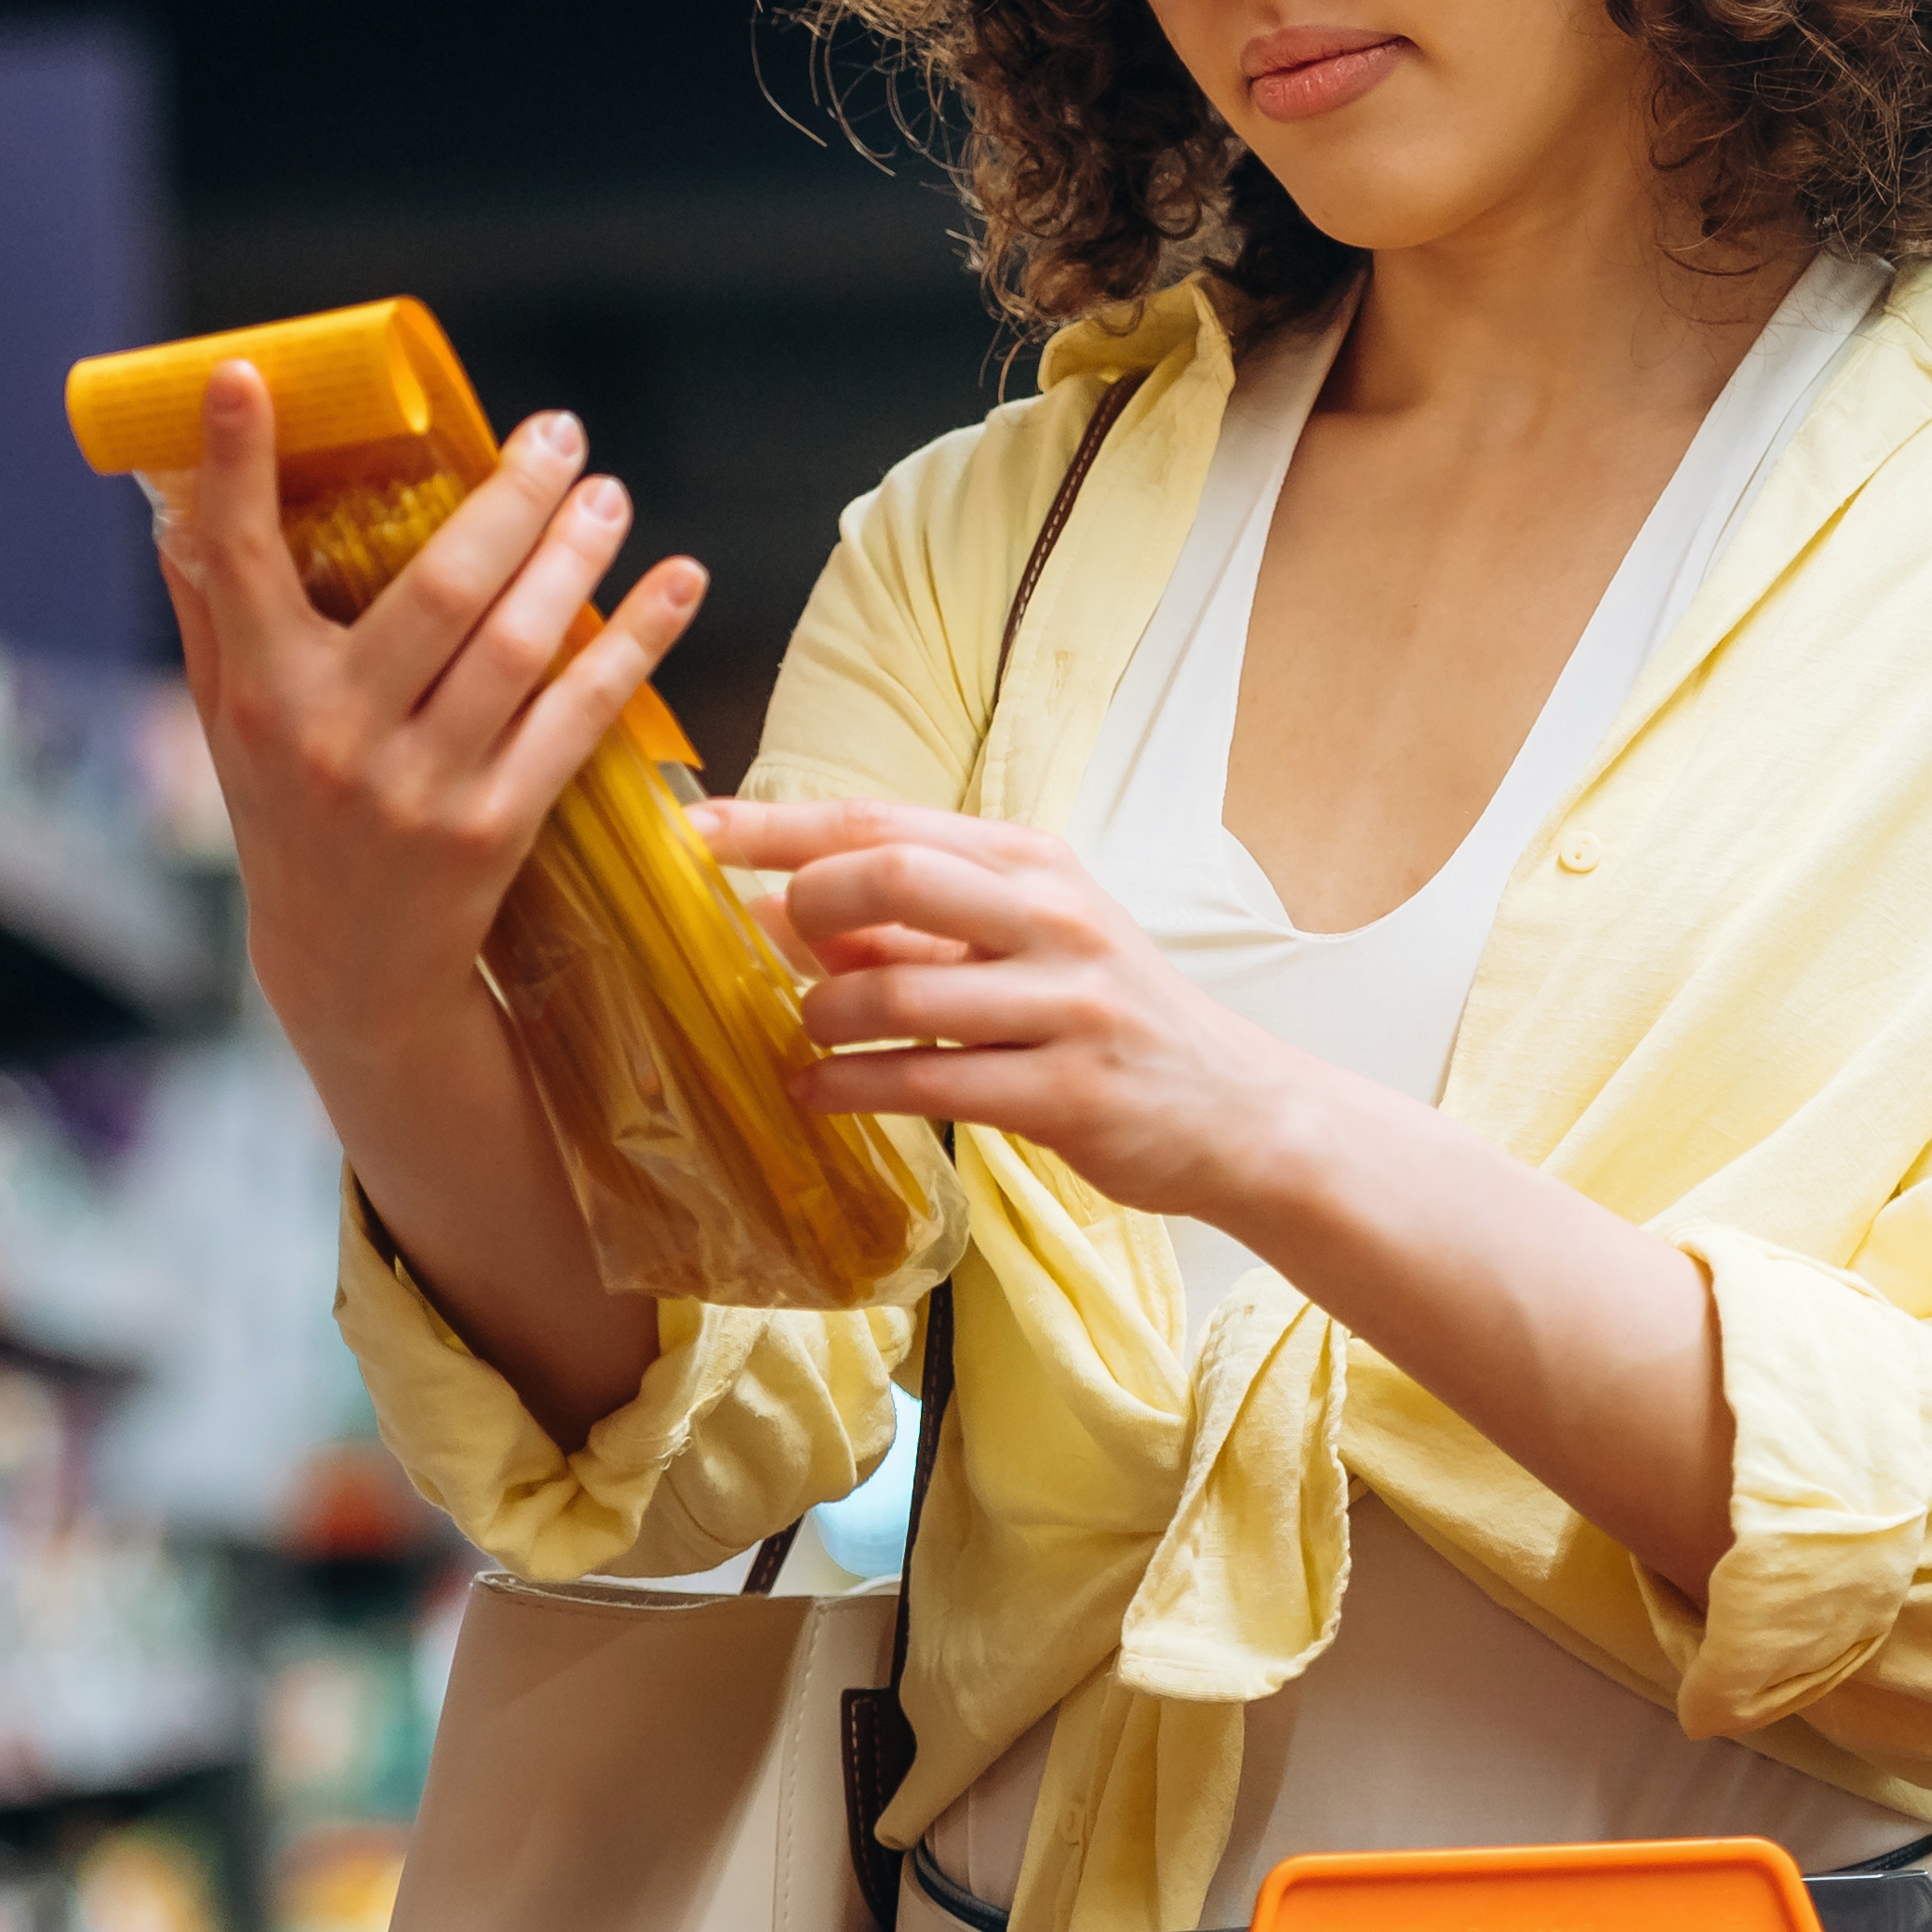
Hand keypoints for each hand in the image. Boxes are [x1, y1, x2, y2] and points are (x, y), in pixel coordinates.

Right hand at [159, 361, 704, 1067]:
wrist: (349, 973)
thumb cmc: (288, 819)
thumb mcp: (229, 724)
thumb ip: (212, 610)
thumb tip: (175, 494)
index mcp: (258, 695)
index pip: (239, 563)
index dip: (237, 470)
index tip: (246, 379)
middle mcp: (333, 737)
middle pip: (435, 591)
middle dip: (507, 500)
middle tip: (557, 429)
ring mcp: (418, 787)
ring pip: (514, 646)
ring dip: (576, 558)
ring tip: (608, 494)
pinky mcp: (493, 830)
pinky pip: (577, 717)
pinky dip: (634, 643)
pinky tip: (678, 585)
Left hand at [689, 798, 1321, 1228]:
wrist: (1236, 1108)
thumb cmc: (1108, 1017)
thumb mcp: (1024, 942)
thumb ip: (913, 925)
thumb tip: (777, 908)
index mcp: (1033, 863)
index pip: (886, 823)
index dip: (780, 825)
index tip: (696, 831)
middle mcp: (1052, 916)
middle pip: (892, 874)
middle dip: (805, 905)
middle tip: (770, 945)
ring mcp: (1064, 1004)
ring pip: (895, 989)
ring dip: (821, 1015)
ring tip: (804, 1035)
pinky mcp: (1065, 1093)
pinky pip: (925, 1082)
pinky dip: (848, 1088)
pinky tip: (815, 1094)